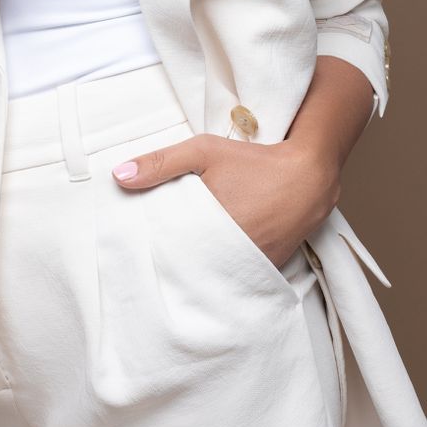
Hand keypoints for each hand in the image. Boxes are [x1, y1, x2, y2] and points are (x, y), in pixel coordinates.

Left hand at [111, 132, 340, 270]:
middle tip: (151, 256)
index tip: (135, 248)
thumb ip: (161, 163)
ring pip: (210, 274)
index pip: (166, 254)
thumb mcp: (203, 151)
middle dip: (170, 263)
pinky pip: (233, 275)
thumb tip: (118, 176)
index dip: (151, 252)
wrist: (308, 175)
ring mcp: (248, 268)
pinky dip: (220, 268)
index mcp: (208, 232)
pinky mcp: (264, 270)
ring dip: (195, 267)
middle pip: (186, 268)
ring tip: (178, 257)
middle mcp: (228, 258)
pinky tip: (209, 256)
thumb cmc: (254, 161)